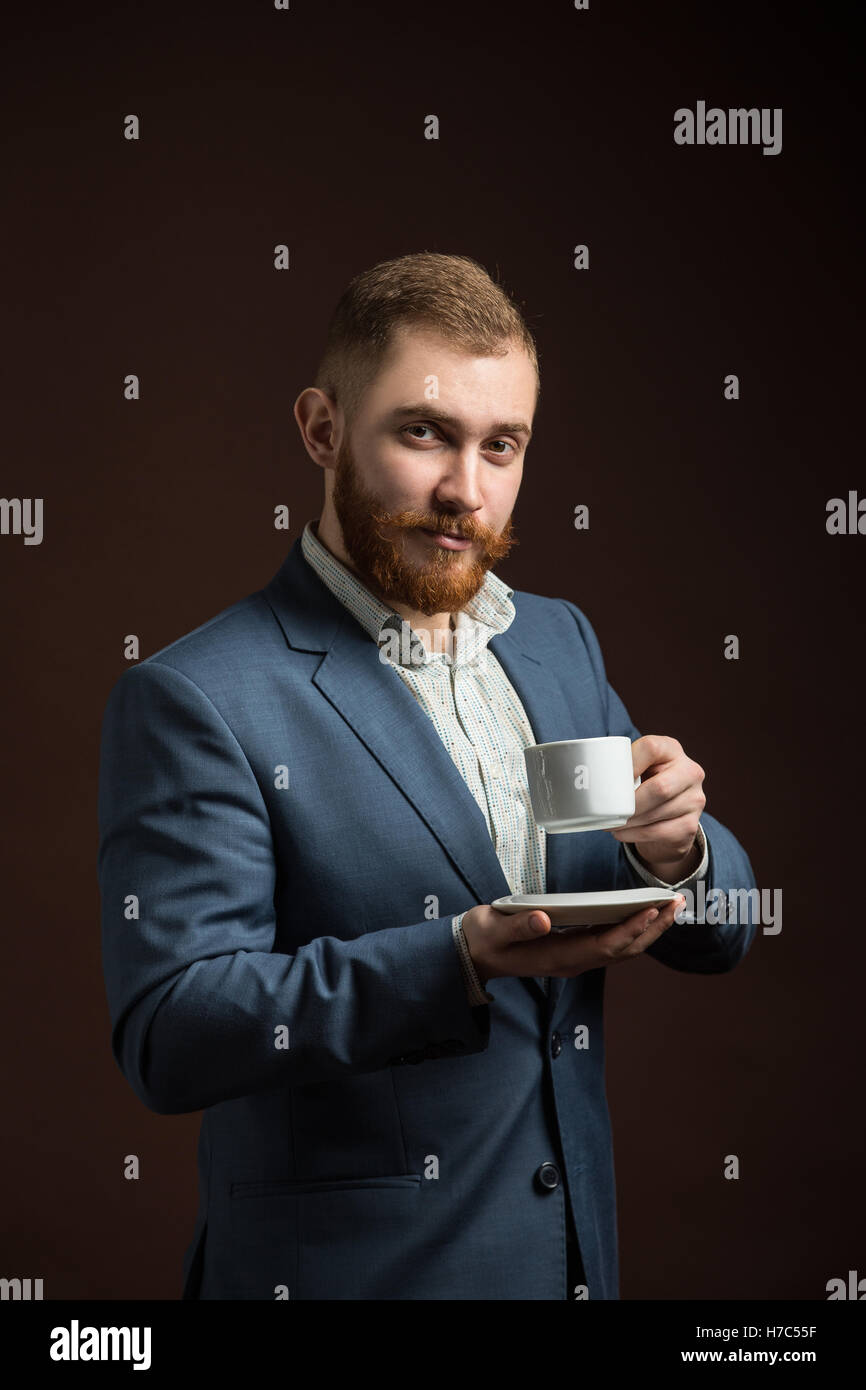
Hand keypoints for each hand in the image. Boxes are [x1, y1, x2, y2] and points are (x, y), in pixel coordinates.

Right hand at [461, 896, 685, 983]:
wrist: (473, 956)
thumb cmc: (484, 940)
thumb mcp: (494, 930)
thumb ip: (518, 927)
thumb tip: (544, 919)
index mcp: (558, 958)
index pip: (604, 946)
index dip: (630, 929)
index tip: (651, 910)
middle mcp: (573, 962)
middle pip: (623, 949)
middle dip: (652, 928)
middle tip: (676, 902)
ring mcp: (575, 957)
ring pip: (622, 947)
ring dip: (648, 928)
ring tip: (669, 905)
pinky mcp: (573, 948)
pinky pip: (611, 942)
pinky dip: (632, 927)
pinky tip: (642, 912)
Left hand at [611, 734, 705, 880]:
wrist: (670, 818)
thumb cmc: (646, 786)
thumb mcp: (639, 770)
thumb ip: (622, 767)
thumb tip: (586, 781)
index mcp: (671, 750)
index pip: (650, 748)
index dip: (628, 763)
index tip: (610, 778)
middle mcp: (689, 772)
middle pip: (659, 788)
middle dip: (629, 803)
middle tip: (608, 811)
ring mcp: (695, 799)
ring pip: (657, 813)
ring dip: (628, 821)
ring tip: (610, 822)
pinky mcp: (691, 825)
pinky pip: (659, 832)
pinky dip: (634, 834)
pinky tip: (622, 832)